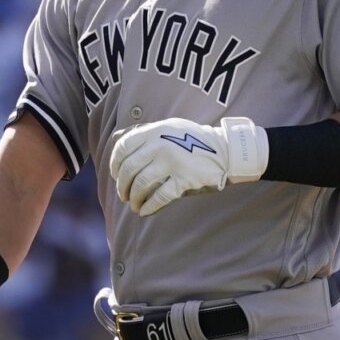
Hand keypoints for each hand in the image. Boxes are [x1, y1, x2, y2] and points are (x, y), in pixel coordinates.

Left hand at [109, 116, 266, 215]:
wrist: (225, 149)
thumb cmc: (193, 140)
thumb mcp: (168, 127)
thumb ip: (145, 133)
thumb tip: (116, 139)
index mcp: (155, 131)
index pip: (123, 147)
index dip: (114, 164)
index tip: (115, 175)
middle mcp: (161, 144)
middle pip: (129, 168)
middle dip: (122, 186)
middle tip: (123, 195)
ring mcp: (174, 161)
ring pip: (141, 184)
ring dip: (133, 198)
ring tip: (134, 205)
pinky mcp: (186, 178)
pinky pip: (160, 196)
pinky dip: (149, 206)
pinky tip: (145, 211)